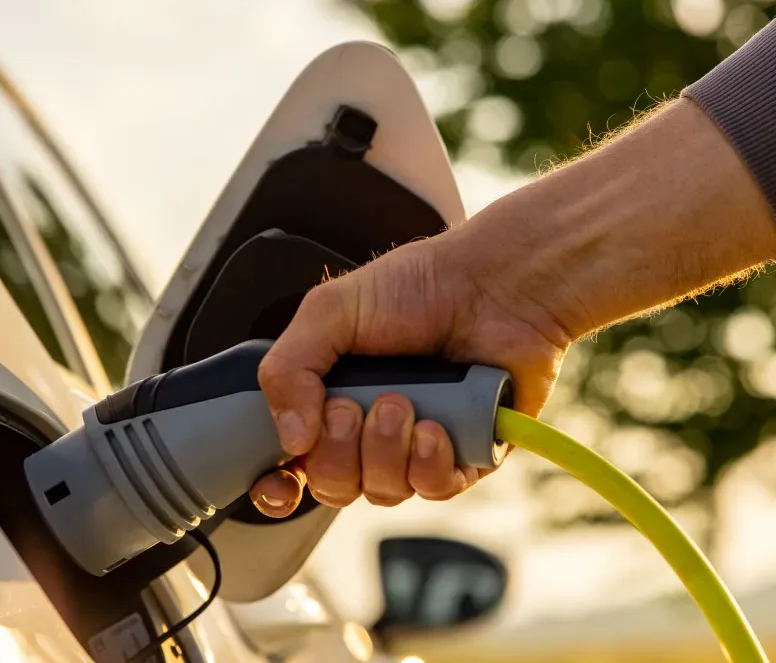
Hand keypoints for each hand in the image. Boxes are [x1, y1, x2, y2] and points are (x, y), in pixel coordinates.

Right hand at [249, 233, 574, 515]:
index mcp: (331, 397)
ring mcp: (418, 446)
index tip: (279, 481)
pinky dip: (428, 463)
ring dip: (384, 451)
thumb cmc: (421, 285)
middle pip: (333, 486)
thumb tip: (289, 439)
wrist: (496, 284)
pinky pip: (433, 490)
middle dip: (337, 453)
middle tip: (351, 407)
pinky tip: (435, 426)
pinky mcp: (466, 456)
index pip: (292, 465)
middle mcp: (371, 429)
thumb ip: (288, 368)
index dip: (279, 484)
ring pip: (383, 492)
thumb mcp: (331, 311)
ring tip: (402, 402)